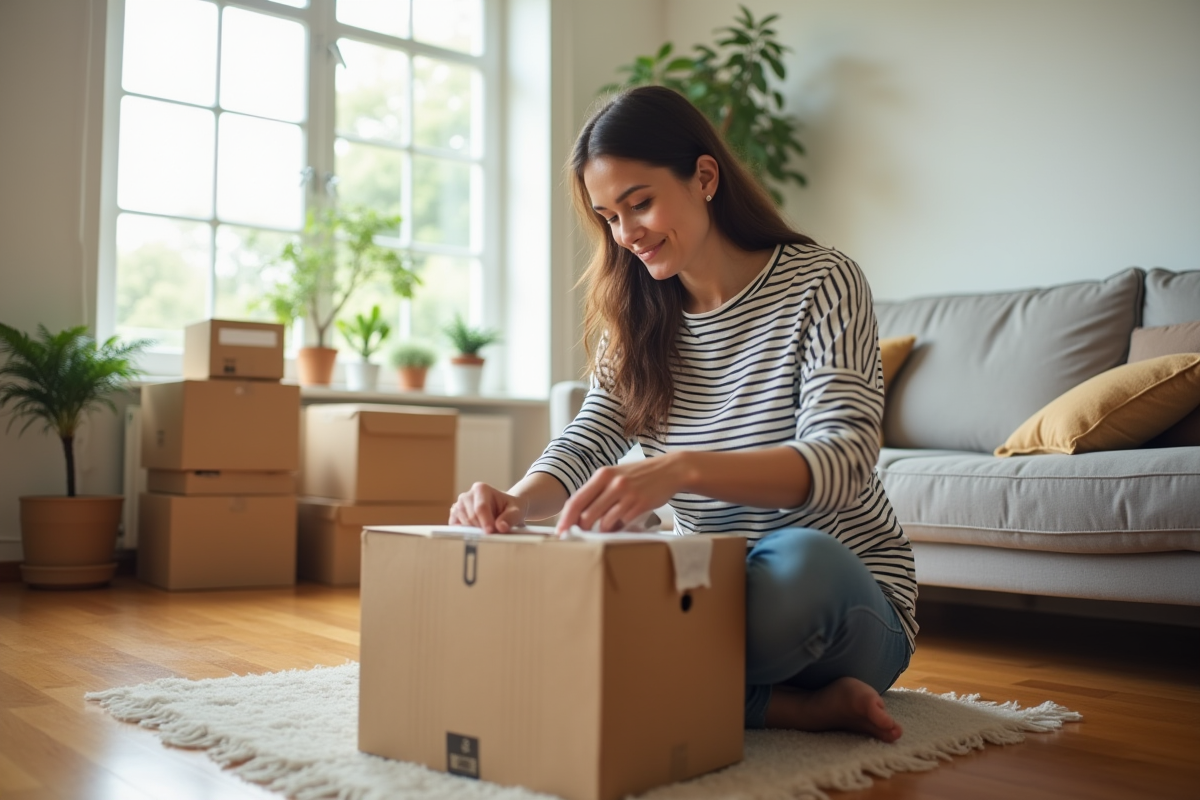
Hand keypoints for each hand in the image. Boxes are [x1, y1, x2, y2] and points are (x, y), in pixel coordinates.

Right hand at [449, 483, 528, 533]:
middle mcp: (467, 495)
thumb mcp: (516, 511)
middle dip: (481, 528)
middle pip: (470, 516)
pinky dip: (464, 532)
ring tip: (485, 531)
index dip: (485, 521)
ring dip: (473, 531)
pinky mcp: (455, 515)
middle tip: (493, 534)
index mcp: (481, 488)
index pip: (481, 507)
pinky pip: (455, 526)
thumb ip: (510, 518)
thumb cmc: (510, 508)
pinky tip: (474, 532)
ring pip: (462, 522)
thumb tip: (500, 527)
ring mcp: (459, 505)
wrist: (503, 508)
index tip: (490, 532)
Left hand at [556, 454, 685, 534]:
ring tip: (608, 528)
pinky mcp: (640, 504)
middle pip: (587, 514)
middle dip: (581, 529)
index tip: (560, 532)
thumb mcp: (616, 476)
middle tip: (580, 537)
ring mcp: (627, 493)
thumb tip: (580, 515)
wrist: (669, 470)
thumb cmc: (639, 475)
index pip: (576, 500)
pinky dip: (619, 528)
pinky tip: (623, 524)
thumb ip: (598, 492)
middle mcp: (612, 483)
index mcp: (602, 475)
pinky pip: (622, 523)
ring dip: (603, 530)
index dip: (566, 519)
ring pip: (604, 522)